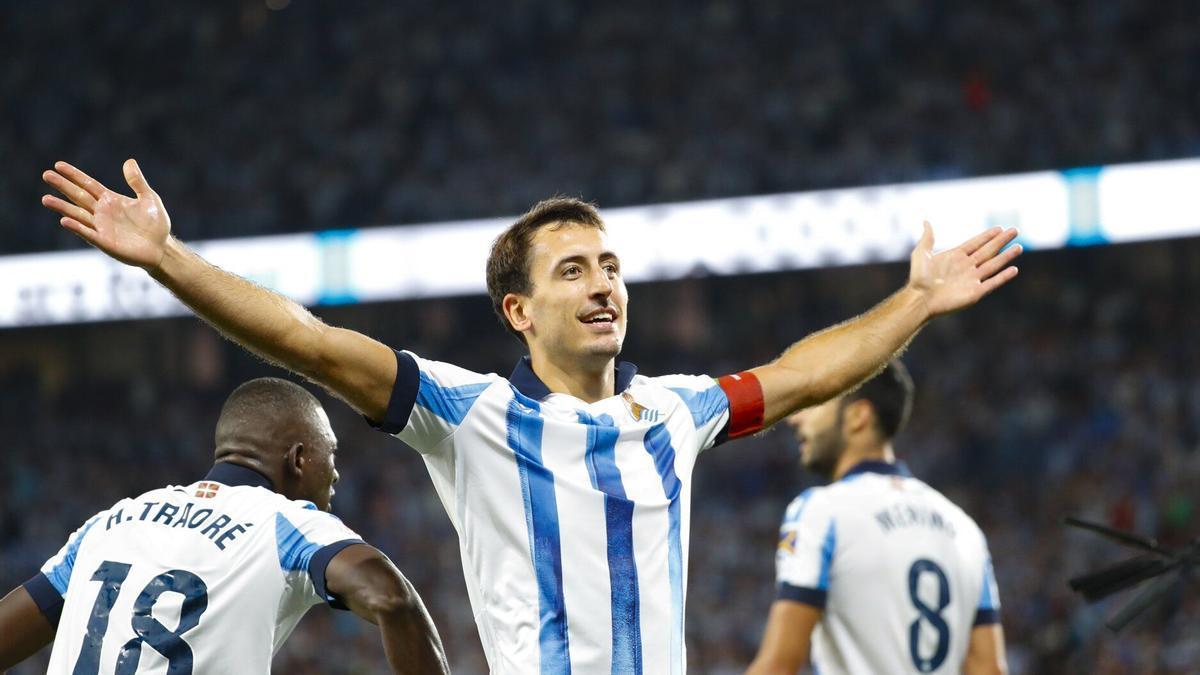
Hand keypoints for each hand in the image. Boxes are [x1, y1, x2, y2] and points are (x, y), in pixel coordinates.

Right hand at [41, 159, 170, 269]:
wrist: (161, 248)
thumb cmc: (155, 224)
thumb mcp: (149, 198)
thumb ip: (137, 182)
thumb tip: (129, 161)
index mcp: (110, 200)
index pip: (88, 184)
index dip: (74, 175)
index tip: (58, 165)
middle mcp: (101, 212)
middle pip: (78, 196)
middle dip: (63, 186)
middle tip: (46, 175)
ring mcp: (101, 227)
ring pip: (77, 214)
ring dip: (62, 207)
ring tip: (45, 199)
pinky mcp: (104, 242)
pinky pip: (88, 234)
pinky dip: (77, 227)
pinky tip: (64, 220)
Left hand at [907, 221, 1021, 317]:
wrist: (919, 299)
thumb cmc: (918, 277)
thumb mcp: (921, 253)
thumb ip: (928, 237)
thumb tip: (926, 221)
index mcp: (956, 256)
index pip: (976, 243)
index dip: (987, 235)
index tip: (999, 228)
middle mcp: (966, 266)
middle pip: (988, 251)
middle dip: (1001, 241)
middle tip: (1015, 230)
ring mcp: (971, 279)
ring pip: (993, 265)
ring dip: (1006, 256)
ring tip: (1019, 247)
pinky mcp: (975, 293)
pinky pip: (992, 283)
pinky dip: (1003, 277)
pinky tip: (1014, 269)